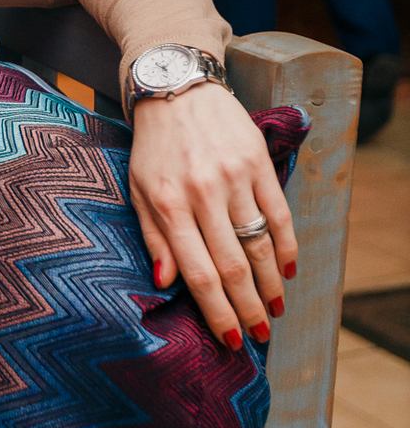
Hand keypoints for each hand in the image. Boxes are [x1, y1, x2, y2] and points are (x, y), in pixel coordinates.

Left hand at [128, 81, 298, 349]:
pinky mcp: (258, 161)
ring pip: (260, 244)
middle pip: (233, 266)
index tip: (229, 340)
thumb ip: (153, 237)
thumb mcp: (137, 190)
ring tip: (275, 309)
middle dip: (249, 308)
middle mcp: (203, 194)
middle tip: (259, 336)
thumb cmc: (153, 148)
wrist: (177, 87)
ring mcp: (234, 177)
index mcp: (169, 205)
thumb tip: (164, 284)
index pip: (198, 272)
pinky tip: (290, 270)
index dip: (217, 311)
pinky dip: (288, 246)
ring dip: (272, 284)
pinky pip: (279, 213)